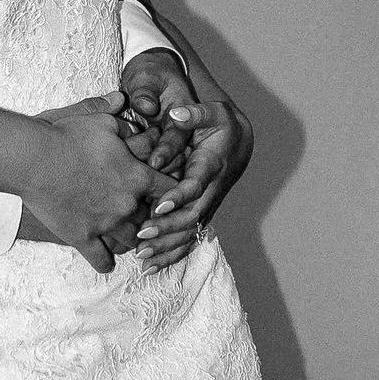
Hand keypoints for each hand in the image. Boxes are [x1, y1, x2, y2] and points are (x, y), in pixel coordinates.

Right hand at [16, 95, 168, 272]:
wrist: (33, 159)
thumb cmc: (66, 135)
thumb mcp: (98, 119)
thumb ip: (118, 116)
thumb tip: (123, 100)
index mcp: (138, 176)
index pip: (171, 190)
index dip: (171, 192)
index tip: (164, 193)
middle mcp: (128, 204)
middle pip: (154, 220)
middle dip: (152, 218)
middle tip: (147, 217)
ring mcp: (106, 225)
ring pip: (132, 241)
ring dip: (133, 239)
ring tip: (129, 237)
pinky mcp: (83, 238)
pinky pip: (102, 261)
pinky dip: (106, 262)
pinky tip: (106, 260)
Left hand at [126, 47, 252, 268]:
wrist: (237, 142)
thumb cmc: (220, 125)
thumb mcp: (212, 112)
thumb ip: (195, 113)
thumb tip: (177, 114)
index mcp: (211, 167)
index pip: (196, 185)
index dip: (179, 196)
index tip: (159, 204)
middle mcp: (210, 191)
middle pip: (190, 217)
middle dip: (167, 228)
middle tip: (141, 234)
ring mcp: (207, 205)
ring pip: (188, 233)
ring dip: (166, 247)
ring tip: (141, 256)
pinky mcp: (201, 215)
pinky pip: (187, 239)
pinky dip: (170, 255)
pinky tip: (150, 267)